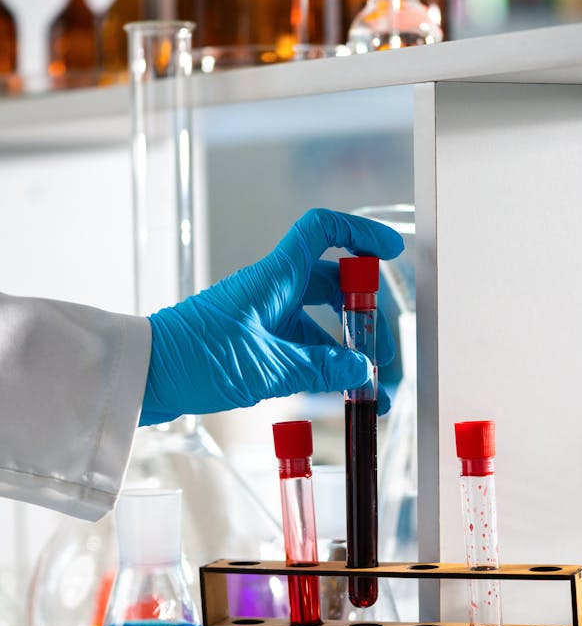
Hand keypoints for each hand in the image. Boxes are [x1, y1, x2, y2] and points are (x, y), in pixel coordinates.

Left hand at [139, 208, 403, 425]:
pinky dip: (324, 366)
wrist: (146, 375)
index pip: (323, 231)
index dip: (360, 233)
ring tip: (372, 390)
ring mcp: (264, 316)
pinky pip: (301, 346)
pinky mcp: (255, 343)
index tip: (391, 252)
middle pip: (334, 287)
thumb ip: (320, 368)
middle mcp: (273, 290)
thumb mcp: (267, 367)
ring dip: (348, 352)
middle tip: (386, 355)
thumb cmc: (195, 358)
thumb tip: (362, 370)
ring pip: (320, 323)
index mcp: (275, 278)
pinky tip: (342, 394)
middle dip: (367, 318)